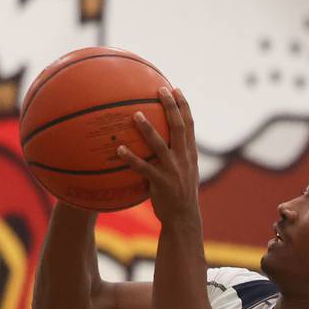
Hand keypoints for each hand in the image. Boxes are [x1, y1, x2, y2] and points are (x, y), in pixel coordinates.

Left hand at [117, 88, 198, 224]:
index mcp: (189, 154)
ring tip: (135, 115)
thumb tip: (161, 140)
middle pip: (178, 127)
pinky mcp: (161, 183)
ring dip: (148, 129)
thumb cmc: (179, 195)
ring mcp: (173, 171)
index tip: (176, 89)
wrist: (183, 219)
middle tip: (159, 90)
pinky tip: (119, 149)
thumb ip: (176, 156)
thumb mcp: (184, 172)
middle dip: (170, 107)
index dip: (183, 106)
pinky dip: (132, 158)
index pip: (189, 125)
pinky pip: (144, 168)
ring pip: (160, 145)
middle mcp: (183, 159)